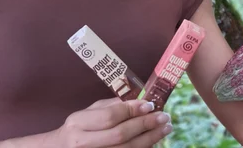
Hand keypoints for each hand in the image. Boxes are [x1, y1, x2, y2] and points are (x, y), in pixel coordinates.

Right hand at [55, 98, 171, 147]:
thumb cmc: (78, 129)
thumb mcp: (88, 113)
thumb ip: (110, 106)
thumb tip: (139, 99)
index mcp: (78, 123)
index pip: (110, 116)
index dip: (132, 110)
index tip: (150, 104)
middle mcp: (82, 142)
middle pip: (120, 135)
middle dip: (145, 125)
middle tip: (164, 116)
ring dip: (149, 139)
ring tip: (164, 128)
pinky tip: (152, 140)